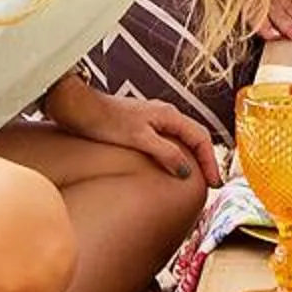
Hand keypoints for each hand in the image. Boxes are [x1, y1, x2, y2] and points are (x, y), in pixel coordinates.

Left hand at [43, 79, 215, 183]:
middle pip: (196, 137)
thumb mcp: (138, 139)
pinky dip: (178, 154)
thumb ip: (165, 153)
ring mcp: (153, 119)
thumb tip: (187, 172)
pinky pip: (169, 140)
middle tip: (210, 183)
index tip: (214, 183)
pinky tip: (171, 165)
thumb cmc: (105, 120)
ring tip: (195, 177)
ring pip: (183, 139)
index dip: (210, 162)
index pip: (201, 139)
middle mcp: (165, 115)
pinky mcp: (141, 126)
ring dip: (193, 157)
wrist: (77, 107)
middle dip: (206, 160)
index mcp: (169, 115)